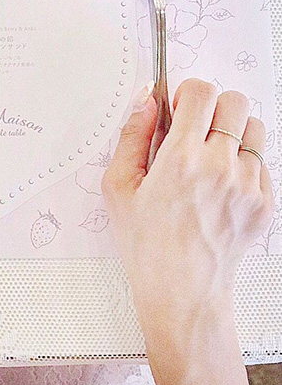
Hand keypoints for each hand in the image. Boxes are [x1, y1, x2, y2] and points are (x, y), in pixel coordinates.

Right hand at [103, 78, 272, 317]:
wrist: (182, 292)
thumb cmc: (147, 244)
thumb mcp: (119, 187)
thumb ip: (132, 136)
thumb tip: (146, 101)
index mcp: (181, 159)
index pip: (202, 92)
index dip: (187, 93)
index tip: (177, 109)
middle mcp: (221, 167)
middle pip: (236, 102)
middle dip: (213, 108)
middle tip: (195, 130)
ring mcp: (248, 185)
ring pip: (255, 129)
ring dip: (233, 133)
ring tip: (211, 157)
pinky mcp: (265, 203)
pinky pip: (262, 162)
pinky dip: (243, 164)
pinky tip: (220, 186)